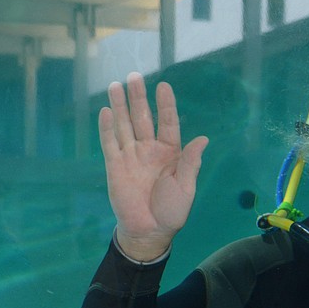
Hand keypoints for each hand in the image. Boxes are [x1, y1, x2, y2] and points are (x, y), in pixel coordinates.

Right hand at [98, 72, 209, 260]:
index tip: (164, 86)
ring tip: (116, 84)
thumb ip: (191, 162)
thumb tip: (203, 139)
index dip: (165, 105)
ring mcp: (131, 156)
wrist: (149, 231)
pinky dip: (107, 127)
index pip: (167, 123)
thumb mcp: (186, 187)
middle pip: (143, 118)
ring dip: (120, 106)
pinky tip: (105, 110)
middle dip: (138, 98)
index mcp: (170, 153)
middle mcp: (149, 150)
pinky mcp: (115, 166)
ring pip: (124, 125)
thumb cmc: (171, 211)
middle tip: (134, 76)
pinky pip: (110, 143)